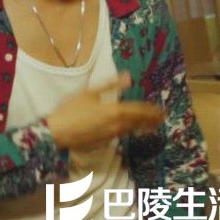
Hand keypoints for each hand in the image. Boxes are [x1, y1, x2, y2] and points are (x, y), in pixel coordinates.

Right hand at [46, 72, 164, 149]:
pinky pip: (123, 134)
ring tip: (152, 124)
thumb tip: (129, 77)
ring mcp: (111, 135)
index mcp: (115, 110)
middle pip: (139, 122)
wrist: (57, 132)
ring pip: (132, 130)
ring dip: (143, 126)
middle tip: (162, 118)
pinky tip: (131, 129)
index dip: (151, 110)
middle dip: (152, 119)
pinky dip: (131, 130)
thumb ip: (111, 84)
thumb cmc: (71, 109)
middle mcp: (117, 125)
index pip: (139, 110)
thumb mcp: (90, 92)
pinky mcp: (105, 141)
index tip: (161, 110)